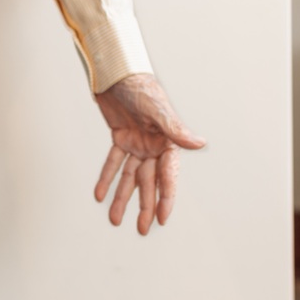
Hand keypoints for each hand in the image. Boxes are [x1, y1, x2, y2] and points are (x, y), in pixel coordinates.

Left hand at [92, 75, 205, 235]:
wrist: (116, 71)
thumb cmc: (140, 86)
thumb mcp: (157, 109)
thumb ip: (175, 129)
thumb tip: (199, 143)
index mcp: (167, 141)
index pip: (167, 176)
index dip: (165, 198)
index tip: (162, 218)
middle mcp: (154, 145)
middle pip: (148, 182)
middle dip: (144, 206)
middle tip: (141, 229)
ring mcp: (137, 143)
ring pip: (129, 177)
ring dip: (122, 197)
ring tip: (116, 219)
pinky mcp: (121, 137)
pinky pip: (113, 162)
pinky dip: (107, 178)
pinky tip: (100, 195)